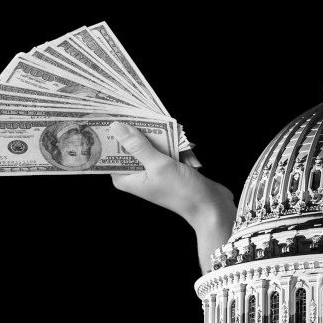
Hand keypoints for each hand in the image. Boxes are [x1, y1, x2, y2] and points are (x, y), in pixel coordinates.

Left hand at [110, 122, 235, 269]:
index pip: (113, 150)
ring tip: (184, 155)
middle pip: (136, 143)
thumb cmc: (182, 191)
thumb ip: (137, 145)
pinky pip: (170, 150)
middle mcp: (137, 174)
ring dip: (172, 144)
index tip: (125, 116)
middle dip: (154, 137)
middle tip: (168, 136)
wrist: (210, 206)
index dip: (119, 133)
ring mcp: (154, 170)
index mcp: (126, 178)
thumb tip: (117, 127)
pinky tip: (191, 161)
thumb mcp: (158, 165)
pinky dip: (181, 151)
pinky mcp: (169, 168)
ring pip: (156, 144)